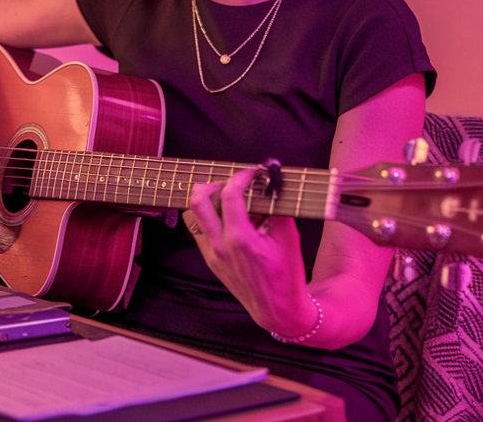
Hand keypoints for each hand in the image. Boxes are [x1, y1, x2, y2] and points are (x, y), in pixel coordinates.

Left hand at [183, 166, 313, 335]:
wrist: (276, 309)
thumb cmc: (285, 277)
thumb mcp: (289, 239)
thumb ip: (279, 208)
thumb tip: (273, 185)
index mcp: (240, 240)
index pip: (230, 195)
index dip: (241, 177)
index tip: (253, 173)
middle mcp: (220, 246)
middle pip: (198, 202)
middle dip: (211, 183)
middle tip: (229, 182)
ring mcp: (212, 254)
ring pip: (193, 216)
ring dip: (205, 201)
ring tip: (226, 198)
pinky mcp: (210, 260)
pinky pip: (199, 231)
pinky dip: (209, 217)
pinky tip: (228, 218)